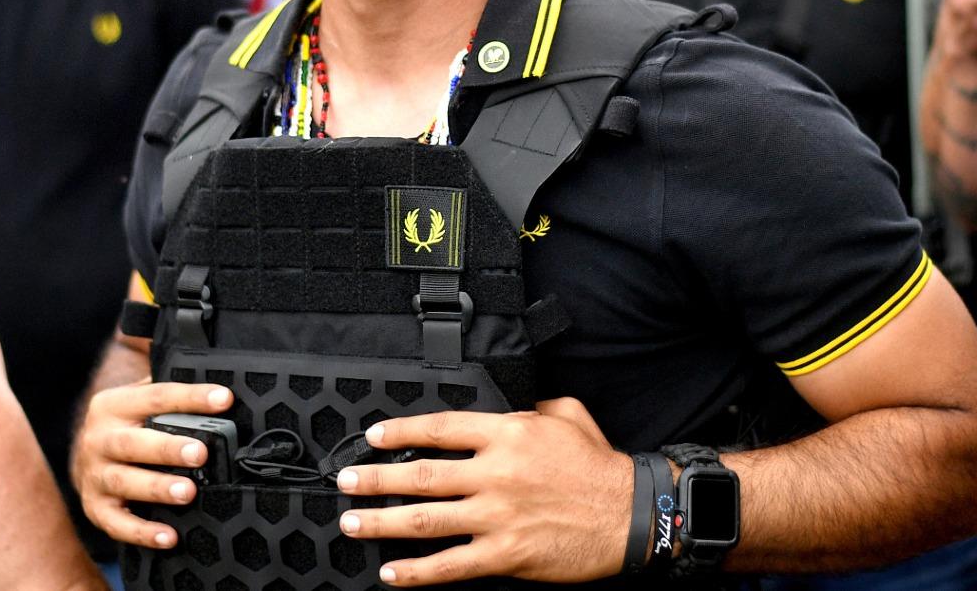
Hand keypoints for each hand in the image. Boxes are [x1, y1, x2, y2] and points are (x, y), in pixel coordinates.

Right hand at [73, 380, 231, 549]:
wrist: (83, 456)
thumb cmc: (128, 425)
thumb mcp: (138, 398)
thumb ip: (166, 386)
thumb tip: (214, 371)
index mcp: (112, 405)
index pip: (155, 397)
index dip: (190, 397)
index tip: (224, 399)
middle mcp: (98, 439)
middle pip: (132, 443)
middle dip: (167, 448)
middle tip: (200, 453)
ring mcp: (94, 475)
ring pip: (124, 482)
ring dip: (157, 488)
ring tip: (188, 492)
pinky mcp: (95, 508)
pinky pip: (117, 524)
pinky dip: (142, 532)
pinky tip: (169, 537)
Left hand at [335, 398, 632, 586]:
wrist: (631, 514)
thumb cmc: (599, 466)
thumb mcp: (567, 415)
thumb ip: (531, 407)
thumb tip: (511, 404)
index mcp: (508, 434)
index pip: (440, 428)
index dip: (401, 432)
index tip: (374, 437)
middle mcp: (496, 473)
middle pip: (420, 475)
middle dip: (374, 479)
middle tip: (345, 482)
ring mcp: (498, 516)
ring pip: (425, 519)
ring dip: (381, 522)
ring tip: (351, 522)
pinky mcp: (506, 554)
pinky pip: (451, 565)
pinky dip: (416, 572)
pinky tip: (391, 572)